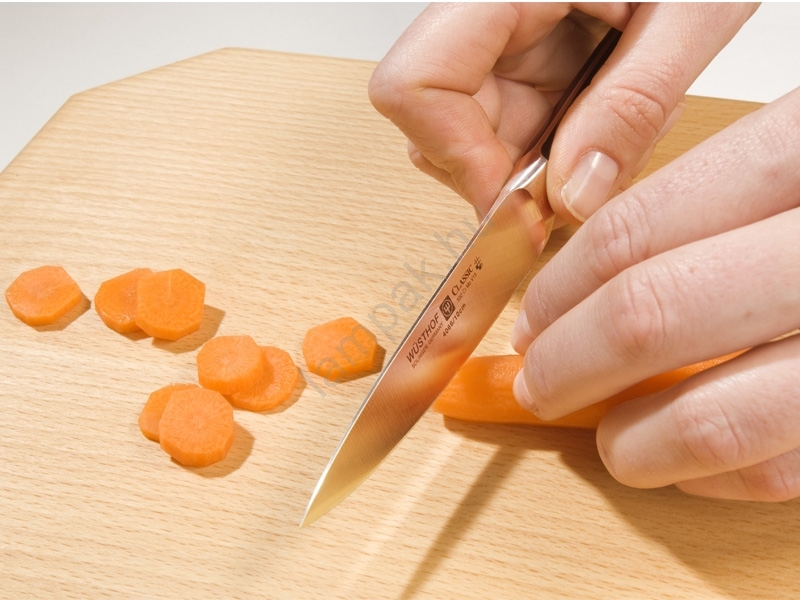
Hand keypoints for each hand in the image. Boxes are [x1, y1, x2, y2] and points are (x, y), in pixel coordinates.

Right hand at [369, 3, 755, 219]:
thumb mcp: (692, 13)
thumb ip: (630, 105)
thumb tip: (573, 197)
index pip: (415, 84)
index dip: (457, 157)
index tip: (514, 204)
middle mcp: (480, 13)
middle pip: (436, 124)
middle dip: (505, 173)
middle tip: (580, 185)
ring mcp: (494, 39)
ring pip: (472, 138)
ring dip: (538, 168)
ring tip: (614, 139)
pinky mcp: (516, 58)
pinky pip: (508, 130)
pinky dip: (556, 154)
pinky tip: (607, 127)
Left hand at [511, 86, 799, 500]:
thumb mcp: (797, 159)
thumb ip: (705, 211)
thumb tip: (584, 284)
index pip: (635, 232)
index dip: (560, 288)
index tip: (531, 320)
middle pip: (654, 316)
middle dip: (570, 363)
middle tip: (539, 382)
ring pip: (719, 416)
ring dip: (634, 441)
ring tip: (608, 441)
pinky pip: (785, 470)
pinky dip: (716, 475)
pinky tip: (688, 461)